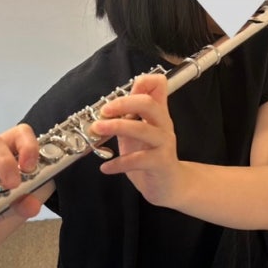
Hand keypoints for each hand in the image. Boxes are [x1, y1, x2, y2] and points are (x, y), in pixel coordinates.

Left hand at [91, 72, 181, 207]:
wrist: (170, 185)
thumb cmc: (150, 156)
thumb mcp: (137, 132)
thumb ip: (128, 115)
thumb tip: (109, 101)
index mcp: (158, 114)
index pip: (159, 86)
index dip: (143, 81)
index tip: (118, 92)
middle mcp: (163, 125)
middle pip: (148, 103)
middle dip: (123, 104)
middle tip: (103, 112)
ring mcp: (164, 143)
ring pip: (143, 129)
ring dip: (116, 127)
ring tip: (97, 130)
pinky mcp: (161, 163)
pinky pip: (138, 160)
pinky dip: (118, 163)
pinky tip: (106, 167)